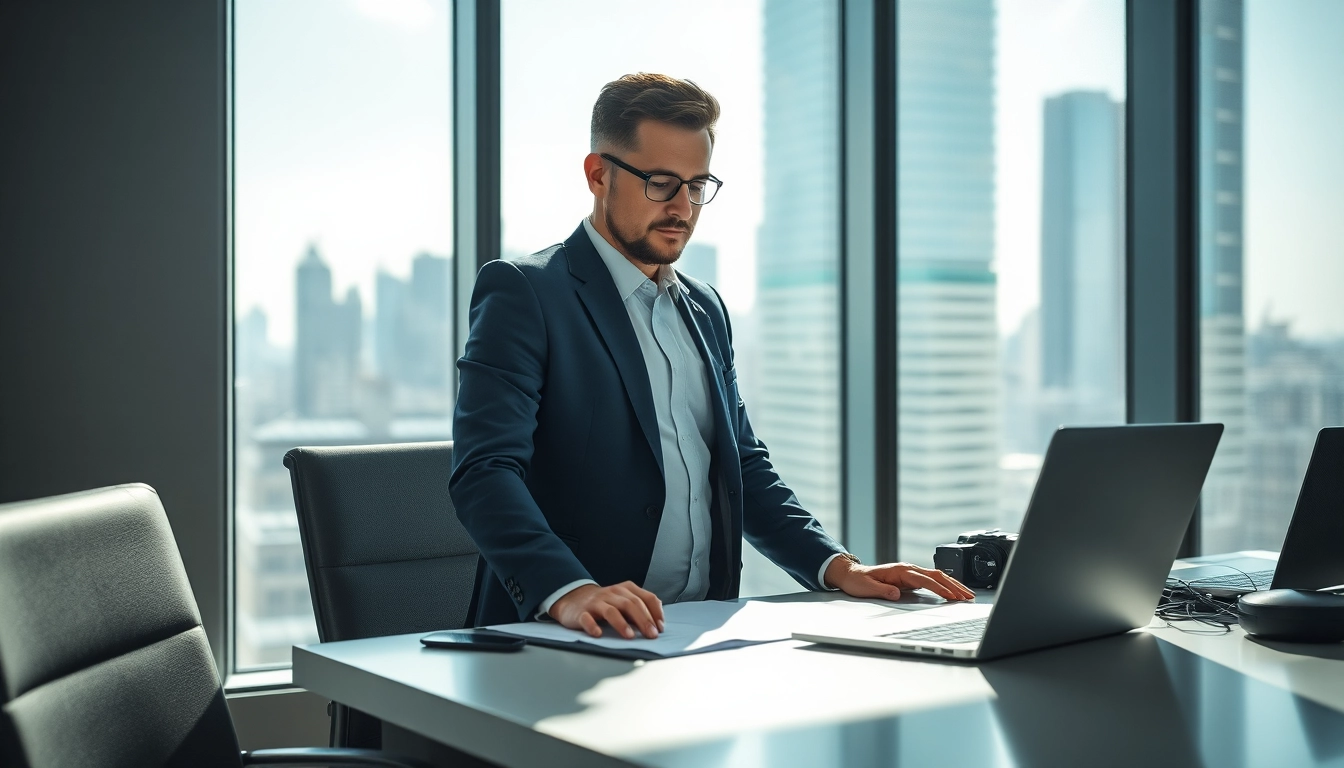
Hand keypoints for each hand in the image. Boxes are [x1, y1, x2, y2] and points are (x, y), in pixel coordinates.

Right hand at [549, 581, 664, 638]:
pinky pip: (587, 618)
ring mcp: (596, 602)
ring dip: (622, 624)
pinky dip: (593, 626)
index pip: (646, 597)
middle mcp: (612, 593)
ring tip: (630, 636)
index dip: (656, 613)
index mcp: (626, 589)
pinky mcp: (581, 612)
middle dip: (643, 620)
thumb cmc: (605, 603)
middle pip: (631, 604)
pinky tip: (598, 634)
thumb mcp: (624, 601)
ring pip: (611, 611)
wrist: (574, 599)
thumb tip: (657, 624)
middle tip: (651, 635)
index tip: (660, 628)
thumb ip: (640, 608)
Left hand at [824, 557, 975, 601]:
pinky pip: (933, 580)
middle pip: (937, 575)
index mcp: (900, 571)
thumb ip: (882, 591)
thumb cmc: (859, 581)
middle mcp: (908, 569)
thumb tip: (897, 594)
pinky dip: (946, 585)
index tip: (951, 597)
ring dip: (953, 585)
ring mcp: (911, 572)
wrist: (852, 574)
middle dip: (954, 586)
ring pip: (938, 576)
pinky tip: (954, 592)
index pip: (925, 580)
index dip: (939, 588)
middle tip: (968, 597)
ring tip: (967, 595)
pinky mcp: (911, 578)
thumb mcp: (867, 588)